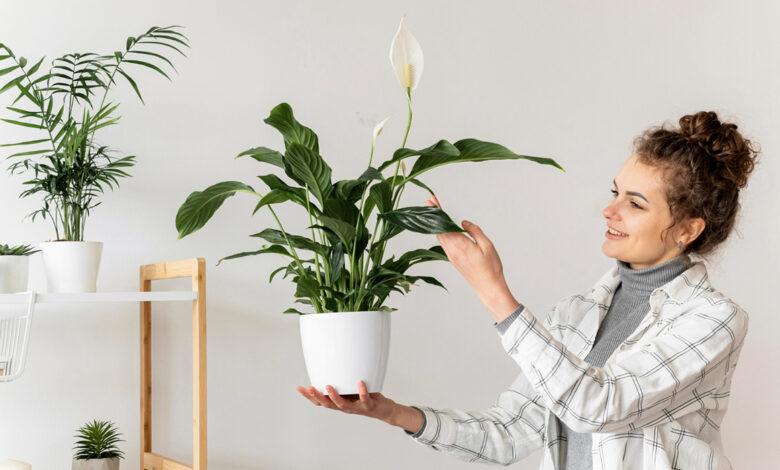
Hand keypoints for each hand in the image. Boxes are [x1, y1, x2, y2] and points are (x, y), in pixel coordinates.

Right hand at [296, 381, 396, 422]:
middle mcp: (346, 407)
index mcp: (340, 403)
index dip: (309, 396)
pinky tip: (359, 382)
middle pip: (328, 405)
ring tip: (328, 386)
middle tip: (309, 388)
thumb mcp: (352, 389)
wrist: (384, 410)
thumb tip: (334, 363)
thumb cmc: (366, 398)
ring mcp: (357, 407)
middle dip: (317, 397)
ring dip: (335, 397)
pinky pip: (365, 399)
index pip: (321, 402)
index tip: (299, 388)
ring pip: (343, 405)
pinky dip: (362, 391)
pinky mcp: (369, 406)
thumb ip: (343, 381)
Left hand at [425, 195, 519, 320]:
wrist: (488, 287)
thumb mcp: (487, 246)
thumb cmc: (491, 268)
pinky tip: (442, 228)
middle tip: (429, 201)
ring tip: (434, 211)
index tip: (431, 201)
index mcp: (460, 245)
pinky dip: (441, 232)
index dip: (437, 212)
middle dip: (434, 215)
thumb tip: (463, 222)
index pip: (444, 225)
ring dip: (436, 223)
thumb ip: (474, 231)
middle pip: (438, 229)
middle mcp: (452, 251)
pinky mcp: (453, 260)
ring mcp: (451, 256)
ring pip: (440, 236)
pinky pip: (444, 243)